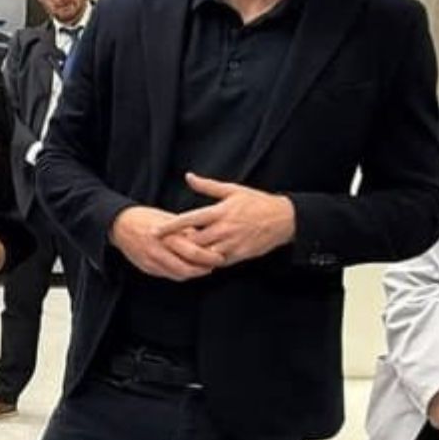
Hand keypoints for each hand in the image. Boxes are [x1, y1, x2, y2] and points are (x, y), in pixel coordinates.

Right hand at [110, 206, 224, 281]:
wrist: (119, 225)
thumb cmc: (146, 218)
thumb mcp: (167, 218)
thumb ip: (185, 229)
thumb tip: (206, 236)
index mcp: (167, 234)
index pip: (193, 250)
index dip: (209, 256)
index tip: (221, 255)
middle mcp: (160, 250)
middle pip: (188, 266)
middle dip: (205, 268)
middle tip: (216, 265)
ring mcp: (152, 261)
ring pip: (179, 274)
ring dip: (194, 273)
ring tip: (204, 268)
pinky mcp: (147, 268)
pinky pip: (168, 275)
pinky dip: (181, 274)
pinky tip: (188, 268)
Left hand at [158, 174, 295, 265]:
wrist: (283, 219)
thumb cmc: (256, 202)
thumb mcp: (232, 190)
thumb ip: (208, 186)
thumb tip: (189, 176)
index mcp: (220, 212)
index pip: (189, 220)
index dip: (170, 227)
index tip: (154, 231)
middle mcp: (224, 229)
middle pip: (194, 241)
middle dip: (179, 244)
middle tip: (165, 246)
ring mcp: (232, 243)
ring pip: (204, 255)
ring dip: (192, 256)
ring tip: (180, 255)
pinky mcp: (239, 255)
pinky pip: (219, 262)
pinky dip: (208, 262)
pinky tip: (200, 261)